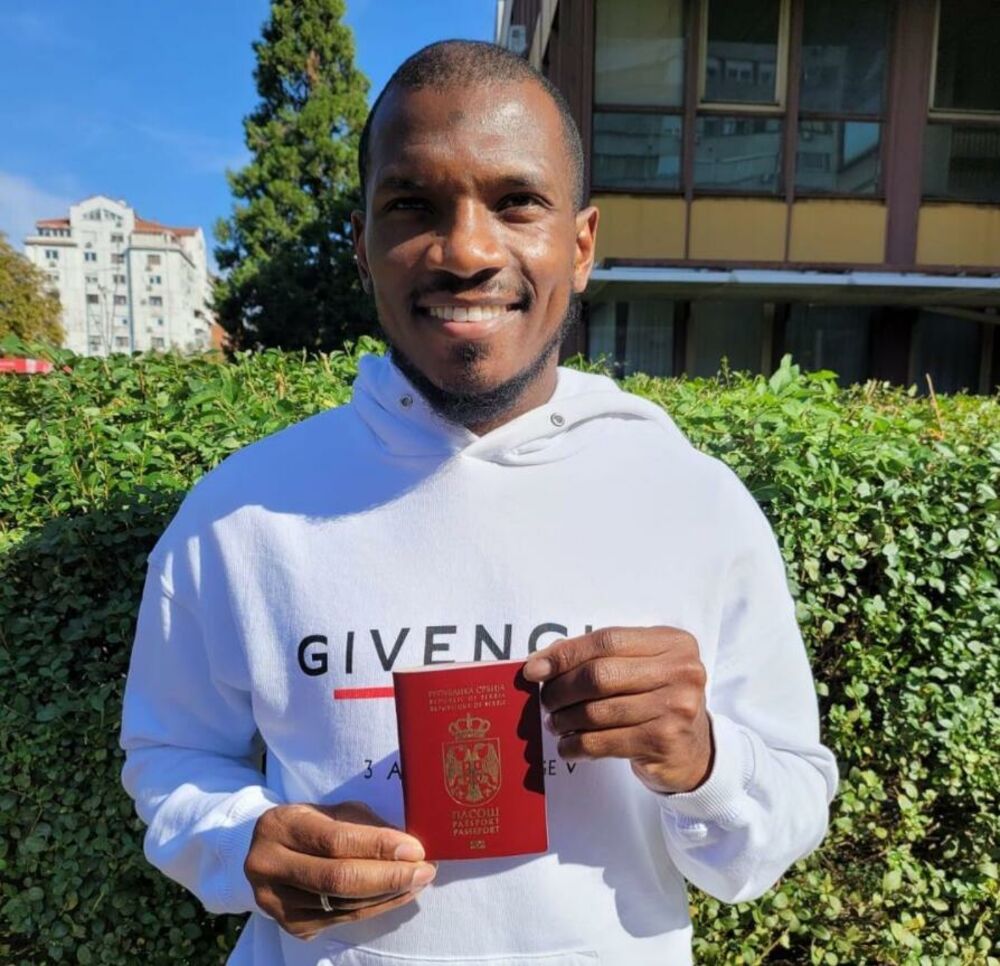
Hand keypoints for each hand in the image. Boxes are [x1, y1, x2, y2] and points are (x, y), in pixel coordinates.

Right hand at [244, 800, 435, 939]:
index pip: (336, 840)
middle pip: (338, 880)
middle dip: (389, 877)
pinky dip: (375, 908)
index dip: (378, 846)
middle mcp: (269, 866)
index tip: (414, 848)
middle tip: (424, 870)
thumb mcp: (333, 811)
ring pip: (343, 905)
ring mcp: (276, 902)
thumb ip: (364, 826)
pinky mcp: (290, 925)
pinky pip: (342, 920)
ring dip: (388, 895)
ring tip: (418, 882)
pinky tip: (397, 895)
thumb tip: (407, 847)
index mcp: (280, 826)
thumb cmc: (312, 824)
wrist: (271, 852)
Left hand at [522, 626, 712, 794]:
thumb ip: (598, 657)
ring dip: (566, 719)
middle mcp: (681, 671)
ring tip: (556, 723)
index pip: (607, 640)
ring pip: (598, 711)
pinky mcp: (665, 741)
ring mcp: (676, 707)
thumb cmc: (656, 700)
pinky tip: (568, 747)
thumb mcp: (639, 668)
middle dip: (562, 689)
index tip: (534, 669)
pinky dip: (576, 745)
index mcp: (672, 643)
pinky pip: (604, 742)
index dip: (566, 653)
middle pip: (600, 675)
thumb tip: (541, 662)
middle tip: (547, 701)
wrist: (694, 751)